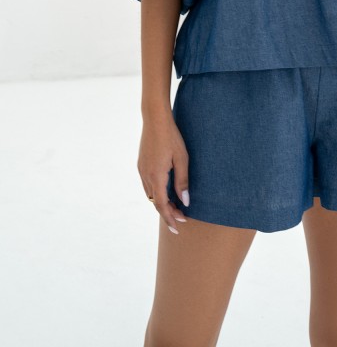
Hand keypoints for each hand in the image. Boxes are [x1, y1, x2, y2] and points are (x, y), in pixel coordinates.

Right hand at [137, 117, 189, 234]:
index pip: (161, 205)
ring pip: (150, 194)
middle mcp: (145, 176)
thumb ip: (182, 181)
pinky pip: (148, 185)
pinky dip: (157, 192)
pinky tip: (166, 190)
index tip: (177, 228)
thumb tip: (185, 202)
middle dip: (168, 212)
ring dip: (162, 203)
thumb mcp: (182, 158)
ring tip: (176, 207)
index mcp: (156, 176)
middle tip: (182, 218)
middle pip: (155, 202)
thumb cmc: (171, 137)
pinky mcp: (141, 164)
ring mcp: (141, 170)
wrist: (155, 119)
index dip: (169, 218)